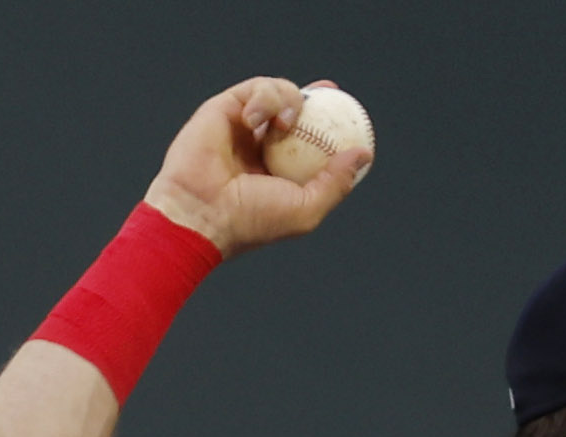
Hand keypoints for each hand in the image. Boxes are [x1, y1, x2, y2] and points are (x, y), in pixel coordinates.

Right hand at [140, 79, 369, 256]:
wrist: (202, 213)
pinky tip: (255, 120)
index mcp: (278, 169)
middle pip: (292, 108)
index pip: (308, 137)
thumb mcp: (306, 208)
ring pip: (276, 93)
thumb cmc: (251, 219)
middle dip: (312, 95)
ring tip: (284, 123)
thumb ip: (335, 182)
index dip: (329, 121)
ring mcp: (241, 126)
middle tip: (329, 92)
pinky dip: (261, 98)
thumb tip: (363, 154)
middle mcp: (259, 145)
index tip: (348, 111)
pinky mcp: (222, 110)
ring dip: (287, 100)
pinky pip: (252, 89)